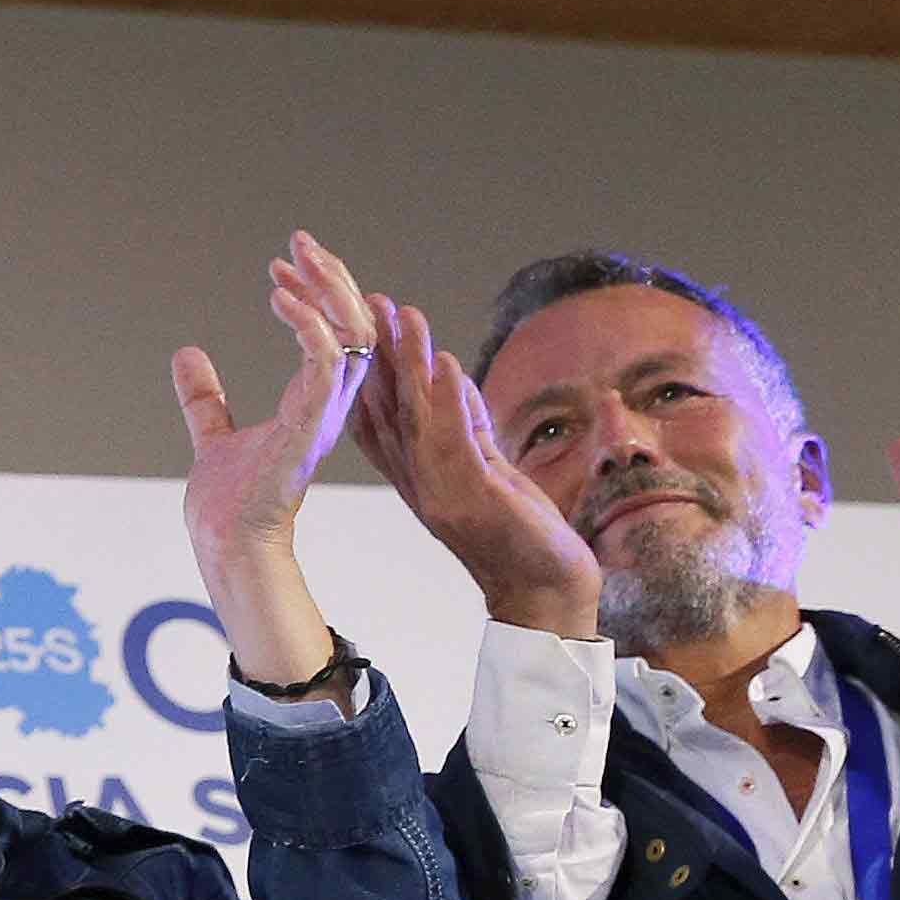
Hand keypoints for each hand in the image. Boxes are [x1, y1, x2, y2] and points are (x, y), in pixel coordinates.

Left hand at [173, 234, 371, 683]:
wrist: (226, 544)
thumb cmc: (229, 503)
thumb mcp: (213, 435)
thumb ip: (205, 398)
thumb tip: (187, 354)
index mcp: (315, 403)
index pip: (338, 335)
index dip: (317, 295)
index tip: (281, 265)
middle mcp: (330, 404)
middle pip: (356, 325)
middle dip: (331, 278)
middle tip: (299, 243)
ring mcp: (325, 414)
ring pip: (355, 336)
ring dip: (327, 291)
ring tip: (295, 260)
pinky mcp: (309, 426)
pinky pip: (327, 363)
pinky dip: (309, 326)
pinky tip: (280, 299)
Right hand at [350, 289, 603, 637]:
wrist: (545, 595)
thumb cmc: (520, 540)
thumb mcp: (487, 475)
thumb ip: (466, 429)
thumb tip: (449, 377)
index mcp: (419, 480)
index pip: (379, 419)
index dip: (363, 371)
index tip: (354, 326)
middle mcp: (420, 485)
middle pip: (386, 410)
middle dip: (373, 354)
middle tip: (362, 304)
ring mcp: (444, 493)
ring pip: (416, 417)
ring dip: (405, 363)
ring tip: (398, 314)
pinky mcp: (476, 498)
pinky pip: (455, 441)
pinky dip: (447, 400)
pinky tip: (441, 362)